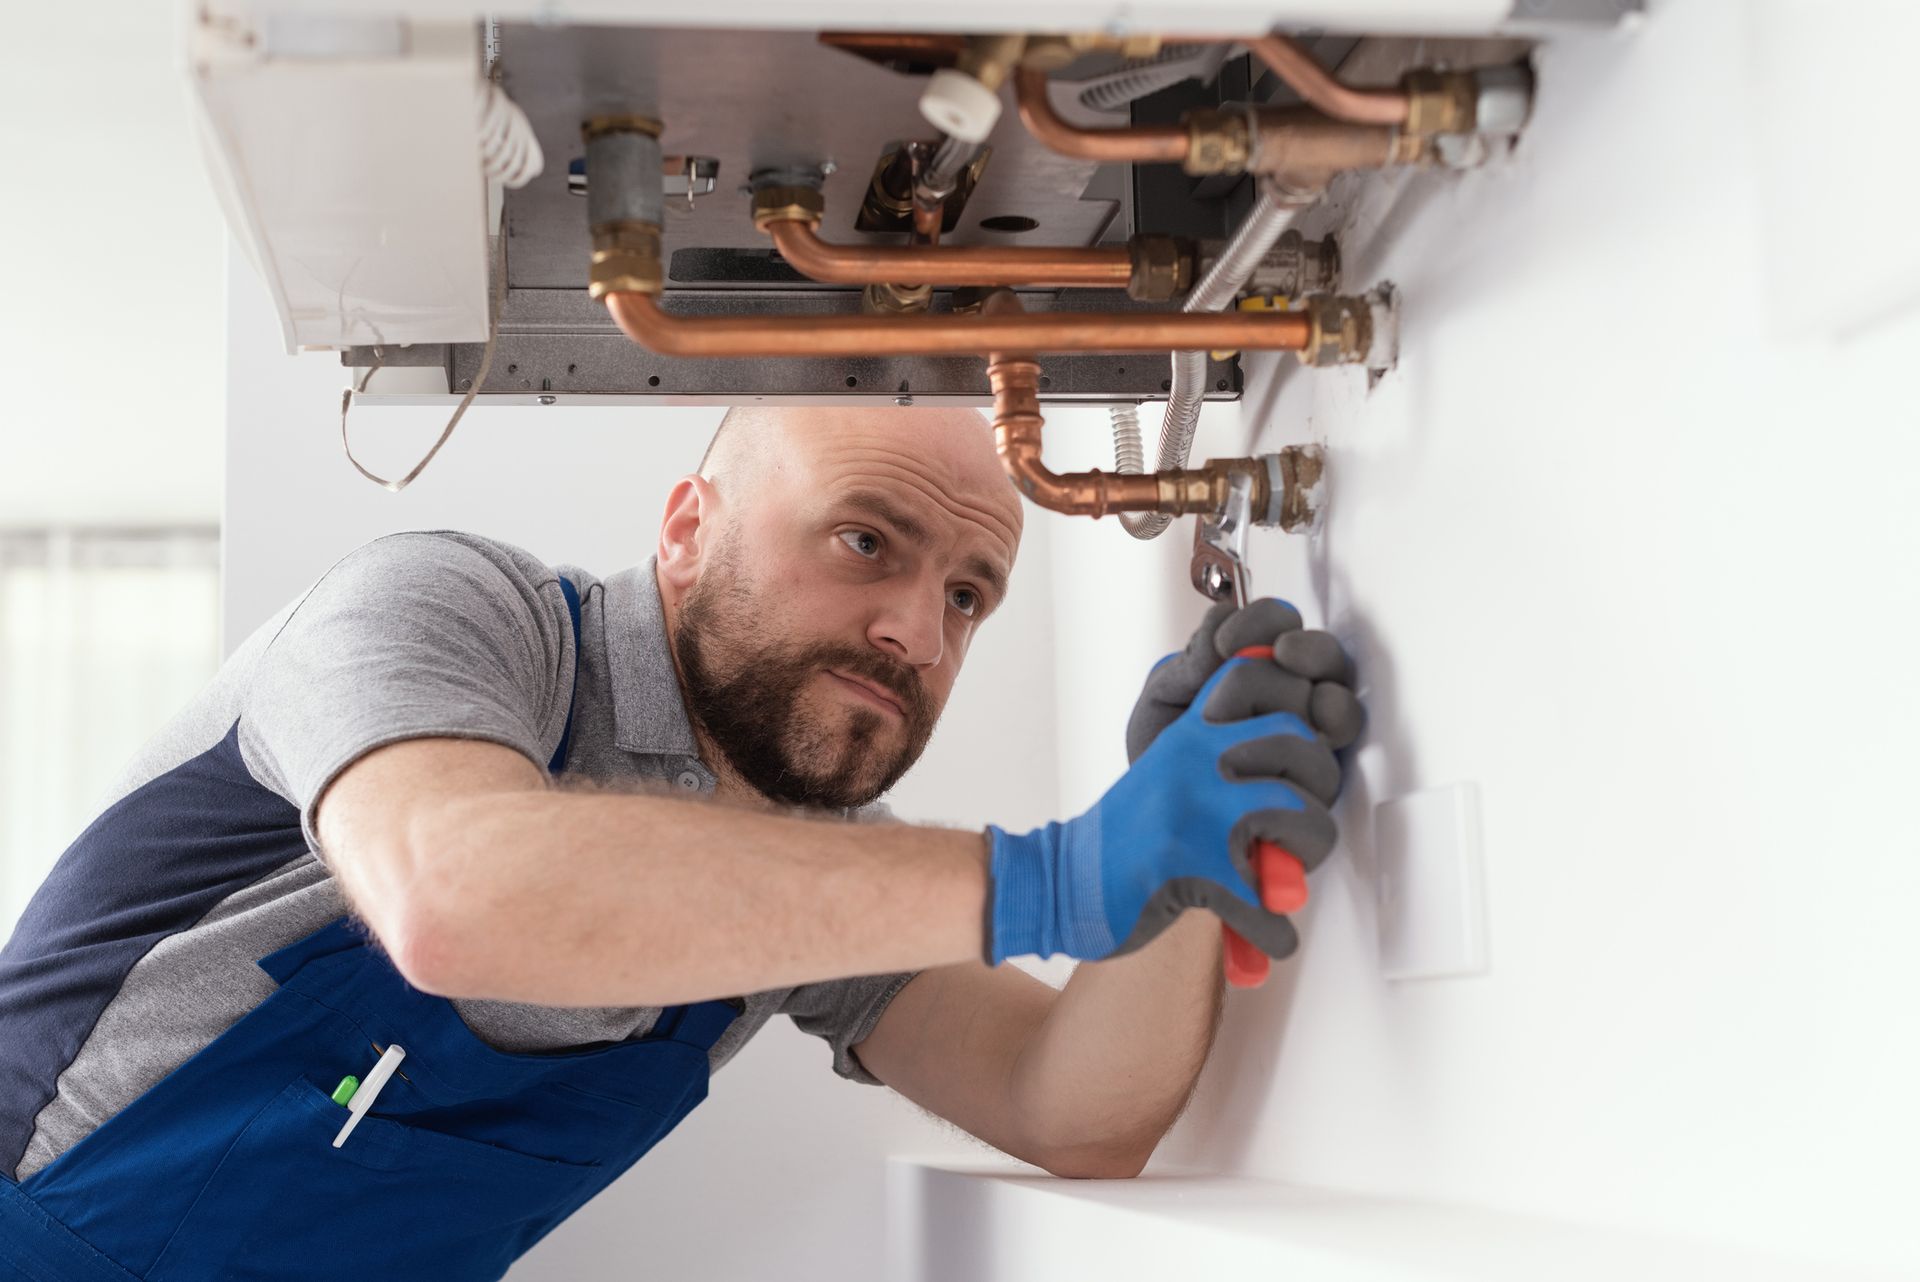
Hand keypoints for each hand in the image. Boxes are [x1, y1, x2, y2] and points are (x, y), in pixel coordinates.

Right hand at [984, 653, 1339, 964]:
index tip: (1295, 750)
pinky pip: (1265, 903)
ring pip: (1303, 814)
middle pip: (1301, 742)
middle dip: (1319, 789)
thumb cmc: (1131, 835)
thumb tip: (1311, 754)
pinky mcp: (1192, 868)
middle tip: (1301, 825)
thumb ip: (1226, 751)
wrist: (1065, 881)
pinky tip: (1267, 937)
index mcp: (1190, 731)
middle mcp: (1194, 757)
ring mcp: (1195, 809)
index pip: (1258, 678)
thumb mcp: (1173, 768)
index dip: (1295, 704)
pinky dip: (1274, 933)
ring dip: (1309, 855)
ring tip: (1286, 878)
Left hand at [1126, 598, 1362, 763]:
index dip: (1260, 622)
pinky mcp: (1317, 774)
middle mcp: (1291, 693)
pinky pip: (1340, 748)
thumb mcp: (1163, 699)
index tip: (1227, 643)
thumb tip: (1221, 625)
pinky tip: (1306, 740)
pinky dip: (1328, 735)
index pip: (1276, 622)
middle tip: (1284, 654)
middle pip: (1323, 655)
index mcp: (1254, 663)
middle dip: (1309, 649)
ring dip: (1326, 696)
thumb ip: (1192, 661)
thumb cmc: (1160, 753)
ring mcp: (1310, 732)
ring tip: (1304, 706)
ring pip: (1339, 699)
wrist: (1159, 819)